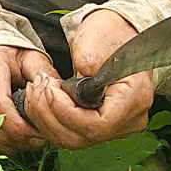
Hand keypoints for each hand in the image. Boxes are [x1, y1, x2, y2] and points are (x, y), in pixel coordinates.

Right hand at [0, 44, 60, 150]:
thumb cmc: (2, 54)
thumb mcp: (27, 56)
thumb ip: (44, 73)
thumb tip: (63, 93)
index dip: (21, 128)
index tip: (41, 133)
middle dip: (22, 139)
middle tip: (41, 136)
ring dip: (12, 143)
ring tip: (28, 133)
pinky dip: (0, 140)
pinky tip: (11, 131)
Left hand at [20, 11, 152, 150]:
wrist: (118, 32)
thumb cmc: (109, 33)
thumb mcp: (94, 44)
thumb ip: (84, 69)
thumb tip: (68, 92)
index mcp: (134, 99)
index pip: (97, 125)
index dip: (66, 113)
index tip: (49, 90)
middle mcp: (129, 119)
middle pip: (82, 137)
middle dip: (50, 115)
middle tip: (36, 88)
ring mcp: (116, 126)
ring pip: (73, 139)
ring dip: (46, 118)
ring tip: (35, 90)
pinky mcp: (100, 124)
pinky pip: (72, 132)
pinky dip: (51, 119)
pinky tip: (41, 100)